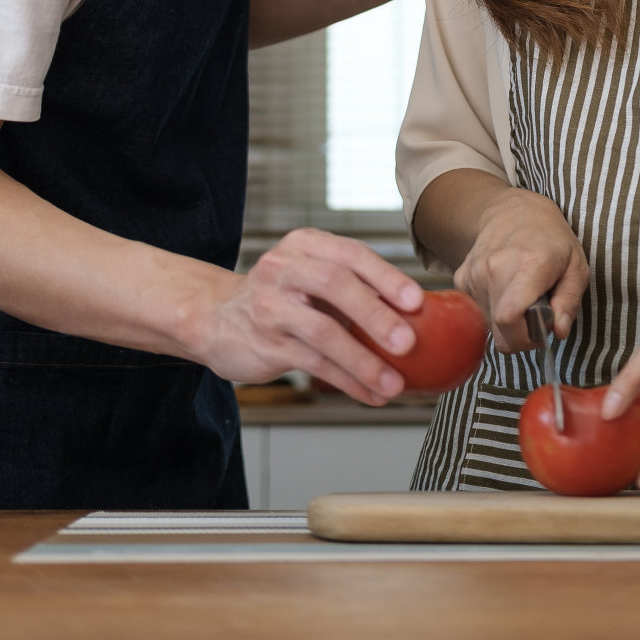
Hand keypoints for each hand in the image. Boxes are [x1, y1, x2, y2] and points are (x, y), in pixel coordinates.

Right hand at [203, 228, 424, 405]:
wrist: (218, 319)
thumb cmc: (282, 296)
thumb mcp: (312, 276)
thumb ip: (355, 286)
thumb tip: (421, 313)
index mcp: (305, 245)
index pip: (350, 254)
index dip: (385, 276)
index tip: (416, 300)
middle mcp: (284, 269)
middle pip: (334, 284)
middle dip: (375, 314)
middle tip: (408, 342)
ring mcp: (270, 306)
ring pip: (322, 332)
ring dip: (363, 361)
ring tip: (394, 383)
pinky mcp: (265, 343)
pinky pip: (313, 364)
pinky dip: (347, 382)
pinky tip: (371, 394)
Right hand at [455, 189, 588, 352]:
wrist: (512, 209)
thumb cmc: (550, 238)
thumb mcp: (576, 266)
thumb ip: (569, 301)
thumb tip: (558, 331)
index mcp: (528, 265)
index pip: (509, 317)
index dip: (526, 338)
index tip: (541, 331)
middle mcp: (495, 268)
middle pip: (500, 330)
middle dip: (521, 335)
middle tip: (535, 315)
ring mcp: (474, 273)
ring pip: (489, 324)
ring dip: (507, 321)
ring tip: (521, 296)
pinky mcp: (461, 278)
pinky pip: (478, 312)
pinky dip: (493, 310)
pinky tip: (505, 290)